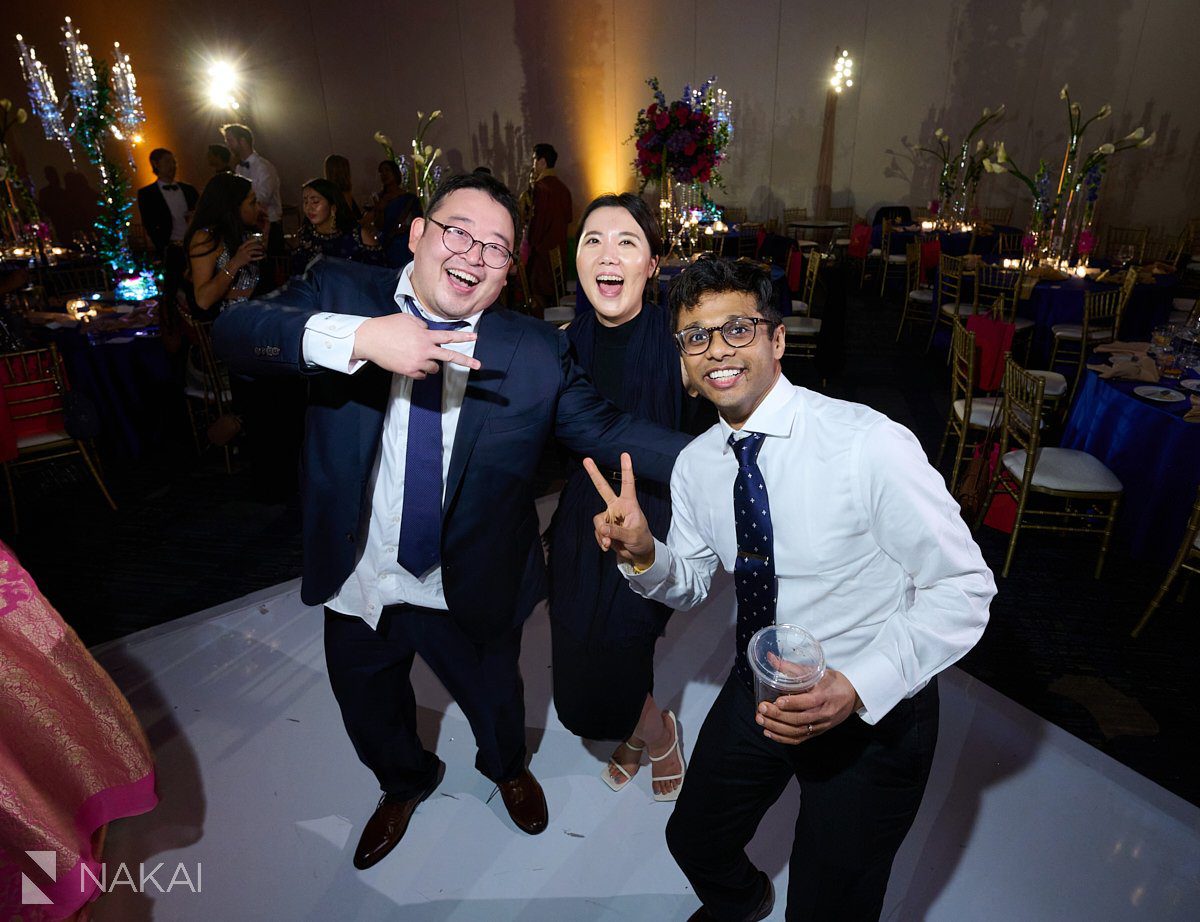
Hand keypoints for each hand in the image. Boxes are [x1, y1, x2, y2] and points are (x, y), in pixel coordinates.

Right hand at [232, 236, 264, 268]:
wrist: (234, 263)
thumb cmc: (238, 257)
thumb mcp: (240, 250)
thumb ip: (245, 247)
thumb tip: (252, 245)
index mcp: (241, 247)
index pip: (247, 242)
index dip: (252, 240)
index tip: (256, 239)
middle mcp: (243, 250)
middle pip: (251, 246)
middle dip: (257, 246)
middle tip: (261, 246)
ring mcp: (245, 254)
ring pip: (253, 251)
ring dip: (258, 252)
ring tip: (261, 252)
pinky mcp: (247, 259)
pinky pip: (254, 258)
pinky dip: (258, 258)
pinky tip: (261, 257)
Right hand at [352, 311, 479, 377]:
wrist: (371, 340)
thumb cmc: (388, 327)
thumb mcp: (408, 320)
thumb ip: (422, 326)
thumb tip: (429, 332)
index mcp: (425, 335)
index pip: (448, 336)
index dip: (463, 336)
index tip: (475, 337)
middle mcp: (424, 350)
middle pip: (449, 357)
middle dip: (466, 361)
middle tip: (478, 365)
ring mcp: (417, 362)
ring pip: (434, 368)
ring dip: (431, 363)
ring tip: (417, 356)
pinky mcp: (409, 371)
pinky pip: (422, 375)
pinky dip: (420, 370)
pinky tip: (410, 362)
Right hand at [583, 452, 654, 567]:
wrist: (637, 554)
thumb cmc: (641, 541)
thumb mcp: (633, 536)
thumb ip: (617, 532)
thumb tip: (602, 529)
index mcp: (629, 504)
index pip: (628, 484)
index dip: (626, 470)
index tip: (625, 454)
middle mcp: (617, 507)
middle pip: (603, 489)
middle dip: (594, 474)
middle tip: (586, 459)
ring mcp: (610, 517)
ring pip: (598, 521)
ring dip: (602, 534)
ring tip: (610, 544)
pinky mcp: (604, 528)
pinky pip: (598, 532)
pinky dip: (601, 541)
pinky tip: (608, 547)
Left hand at [755, 666, 860, 743]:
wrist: (853, 697)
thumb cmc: (833, 682)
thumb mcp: (817, 672)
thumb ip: (793, 668)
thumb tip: (770, 658)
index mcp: (825, 696)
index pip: (808, 702)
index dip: (792, 703)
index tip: (776, 700)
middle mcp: (823, 713)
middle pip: (799, 719)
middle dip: (778, 715)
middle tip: (762, 709)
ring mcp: (820, 725)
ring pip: (797, 731)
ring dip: (777, 728)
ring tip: (761, 720)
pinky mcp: (817, 732)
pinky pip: (799, 739)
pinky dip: (782, 738)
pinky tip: (769, 732)